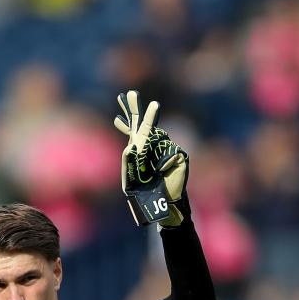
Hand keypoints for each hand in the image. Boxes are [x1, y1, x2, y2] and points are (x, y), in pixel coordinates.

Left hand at [114, 90, 188, 227]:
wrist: (164, 206)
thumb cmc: (146, 194)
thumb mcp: (130, 180)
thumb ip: (128, 162)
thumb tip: (131, 145)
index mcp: (140, 151)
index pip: (133, 132)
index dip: (126, 120)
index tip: (119, 108)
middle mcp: (153, 147)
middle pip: (143, 124)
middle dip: (135, 109)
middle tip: (131, 94)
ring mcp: (167, 149)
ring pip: (156, 136)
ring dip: (150, 138)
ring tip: (150, 144)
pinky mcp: (179, 155)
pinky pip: (168, 152)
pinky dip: (162, 161)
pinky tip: (161, 170)